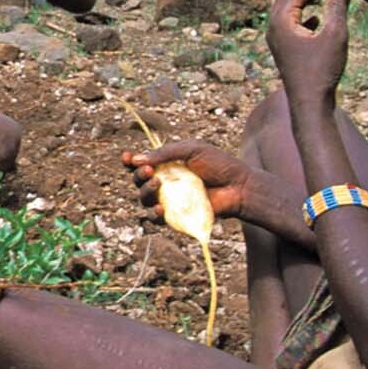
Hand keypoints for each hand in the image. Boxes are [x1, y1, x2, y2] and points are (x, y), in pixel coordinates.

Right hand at [122, 140, 258, 223]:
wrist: (240, 186)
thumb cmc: (219, 165)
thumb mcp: (193, 150)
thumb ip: (165, 153)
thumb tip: (136, 159)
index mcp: (167, 164)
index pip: (141, 163)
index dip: (130, 161)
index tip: (127, 158)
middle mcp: (165, 182)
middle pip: (138, 181)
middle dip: (139, 176)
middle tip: (150, 171)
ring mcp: (170, 200)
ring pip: (144, 199)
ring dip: (145, 191)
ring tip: (157, 184)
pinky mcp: (176, 216)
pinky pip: (156, 218)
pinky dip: (154, 214)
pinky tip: (160, 208)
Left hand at [267, 0, 351, 99]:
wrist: (309, 103)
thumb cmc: (322, 70)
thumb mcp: (335, 34)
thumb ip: (337, 6)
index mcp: (281, 20)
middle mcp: (274, 26)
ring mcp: (277, 37)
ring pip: (291, 6)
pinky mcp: (284, 48)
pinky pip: (293, 22)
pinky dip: (306, 12)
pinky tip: (317, 17)